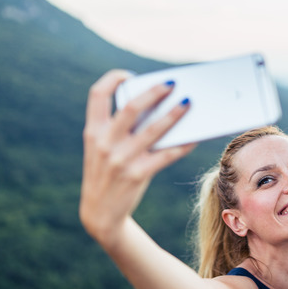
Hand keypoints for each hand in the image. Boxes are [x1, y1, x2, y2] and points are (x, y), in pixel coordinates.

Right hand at [79, 70, 195, 246]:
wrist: (100, 214)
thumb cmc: (107, 173)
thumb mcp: (102, 149)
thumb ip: (120, 129)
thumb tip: (158, 107)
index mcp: (92, 131)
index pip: (97, 94)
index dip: (113, 79)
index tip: (130, 75)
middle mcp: (104, 143)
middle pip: (131, 108)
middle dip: (153, 92)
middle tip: (172, 83)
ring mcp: (120, 160)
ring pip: (153, 130)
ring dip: (174, 114)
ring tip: (189, 102)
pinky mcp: (138, 175)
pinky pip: (166, 155)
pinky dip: (183, 144)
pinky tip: (195, 136)